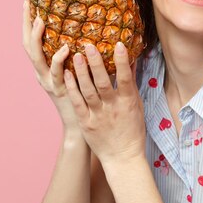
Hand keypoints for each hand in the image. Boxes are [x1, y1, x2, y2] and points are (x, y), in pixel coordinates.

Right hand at [22, 0, 79, 131]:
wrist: (81, 125)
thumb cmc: (85, 96)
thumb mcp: (80, 71)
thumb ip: (81, 54)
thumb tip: (93, 30)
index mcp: (46, 67)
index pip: (33, 41)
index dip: (29, 23)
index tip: (29, 2)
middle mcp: (42, 73)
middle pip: (28, 45)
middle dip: (27, 25)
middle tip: (28, 5)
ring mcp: (49, 82)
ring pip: (37, 57)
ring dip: (38, 38)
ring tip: (41, 20)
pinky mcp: (59, 90)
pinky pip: (56, 73)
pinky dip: (58, 59)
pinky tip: (65, 48)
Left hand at [64, 42, 145, 165]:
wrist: (122, 157)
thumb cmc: (132, 130)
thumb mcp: (136, 105)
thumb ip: (131, 83)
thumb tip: (131, 61)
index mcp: (128, 102)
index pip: (126, 78)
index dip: (122, 61)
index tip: (118, 44)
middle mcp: (112, 108)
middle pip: (104, 83)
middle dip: (96, 63)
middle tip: (88, 45)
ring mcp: (98, 115)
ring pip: (88, 91)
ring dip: (81, 73)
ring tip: (75, 55)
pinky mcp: (86, 123)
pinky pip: (78, 103)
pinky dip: (72, 88)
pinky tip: (66, 75)